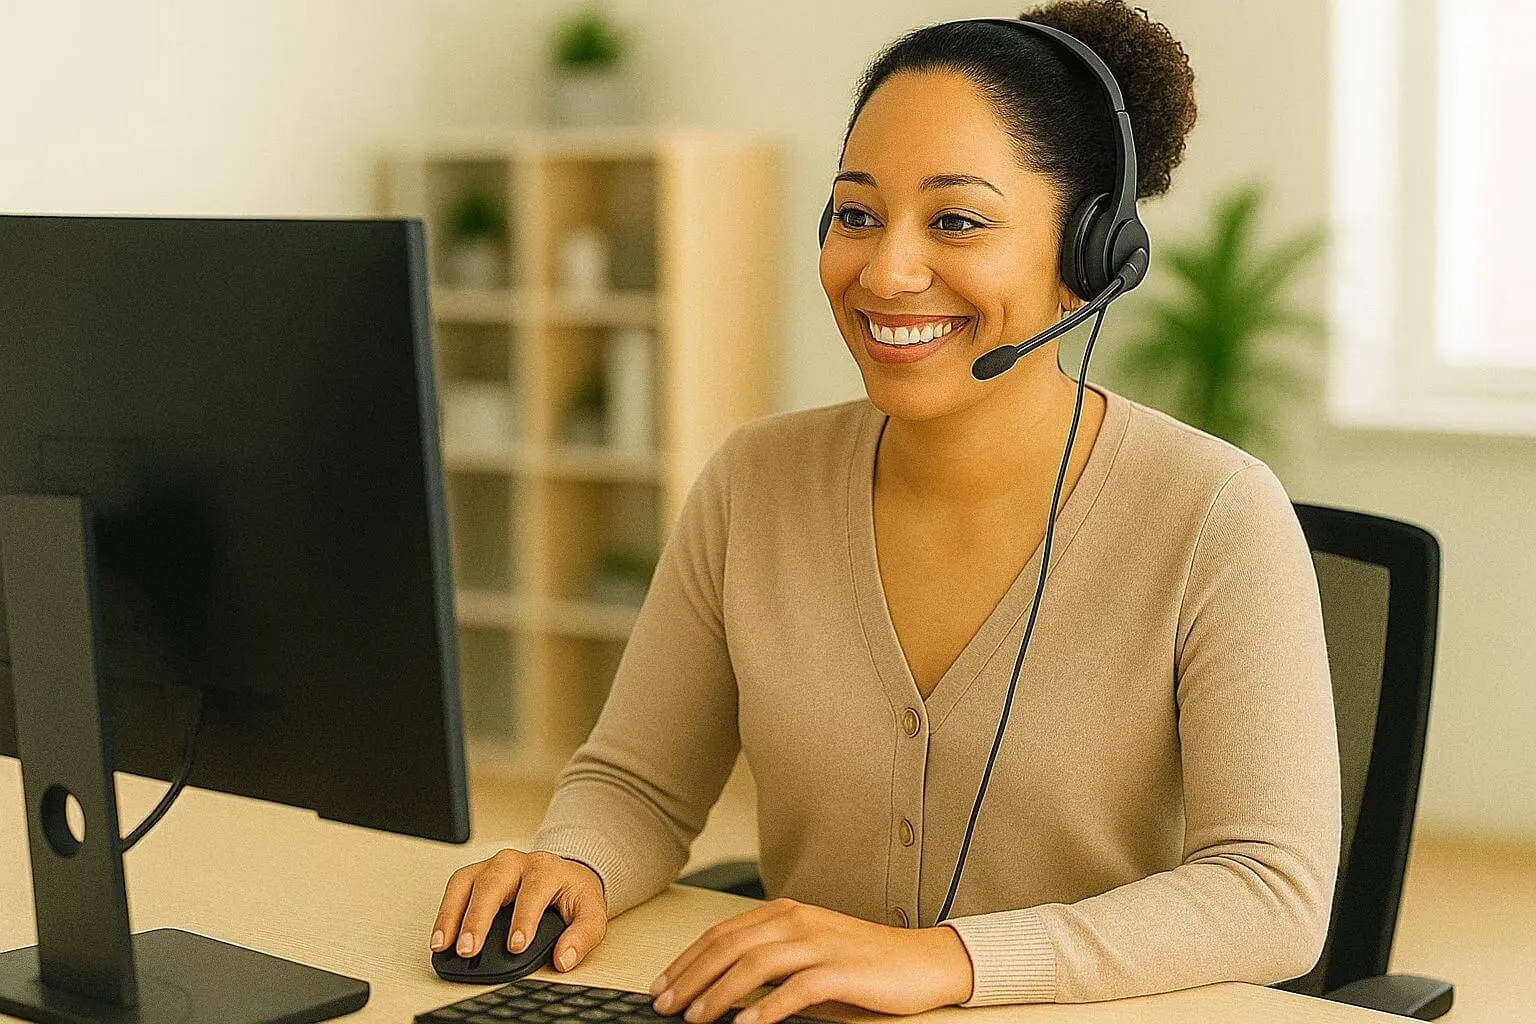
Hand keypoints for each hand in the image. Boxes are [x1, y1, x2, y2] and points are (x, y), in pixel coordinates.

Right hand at [430, 848, 607, 971]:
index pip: (533, 891)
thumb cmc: (572, 894)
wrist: (564, 876)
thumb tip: (565, 958)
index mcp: (546, 869)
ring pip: (467, 882)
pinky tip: (441, 935)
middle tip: (469, 948)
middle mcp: (516, 863)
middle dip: (478, 918)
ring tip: (444, 944)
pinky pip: (456, 887)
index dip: (523, 918)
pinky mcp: (476, 874)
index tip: (517, 945)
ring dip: (453, 914)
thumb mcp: (590, 912)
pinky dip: (445, 912)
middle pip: (493, 884)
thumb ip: (582, 936)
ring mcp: (492, 866)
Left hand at [648, 898, 973, 1023]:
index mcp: (785, 913)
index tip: (661, 987)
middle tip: (665, 1006)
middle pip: (729, 946)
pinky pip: (796, 988)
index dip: (686, 961)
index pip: (722, 934)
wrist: (923, 962)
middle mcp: (798, 921)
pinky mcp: (843, 970)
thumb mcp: (808, 956)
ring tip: (695, 1019)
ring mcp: (821, 943)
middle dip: (691, 978)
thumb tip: (718, 991)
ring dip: (719, 994)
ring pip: (755, 964)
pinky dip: (767, 1008)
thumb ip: (769, 965)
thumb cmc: (862, 965)